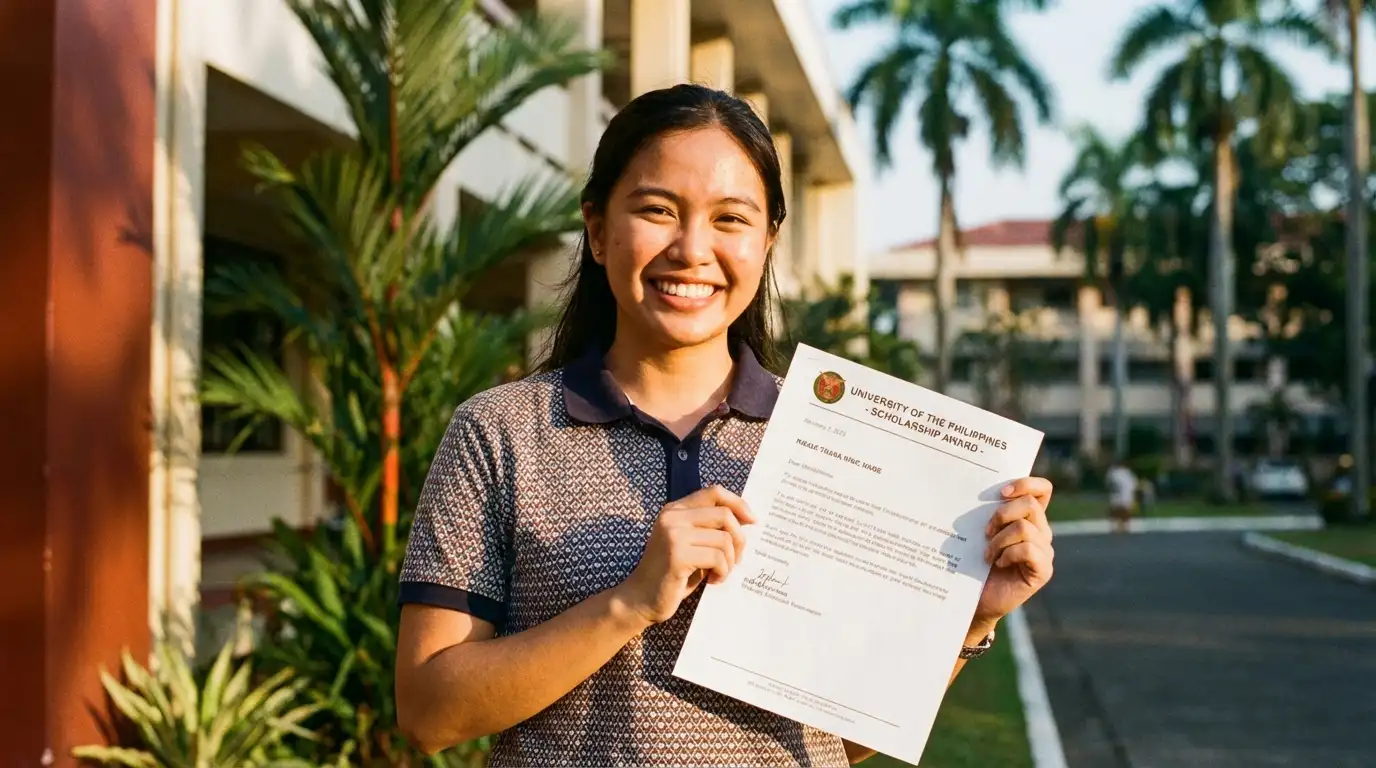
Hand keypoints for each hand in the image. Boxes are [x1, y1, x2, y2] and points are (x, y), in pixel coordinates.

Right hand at [614, 485, 756, 624]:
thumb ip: (710, 528)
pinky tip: (712, 580)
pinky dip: (722, 572)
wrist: (641, 599)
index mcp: (675, 510)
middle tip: (736, 560)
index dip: (739, 503)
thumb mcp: (691, 544)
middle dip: (739, 540)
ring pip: (724, 539)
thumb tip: (747, 520)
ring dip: (730, 561)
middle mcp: (672, 517)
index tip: (752, 521)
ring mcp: (673, 534)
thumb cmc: (672, 574)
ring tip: (720, 573)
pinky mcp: (677, 555)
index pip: (715, 492)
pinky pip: (717, 558)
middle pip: (725, 515)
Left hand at [971, 477, 1054, 632]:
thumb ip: (987, 512)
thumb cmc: (974, 562)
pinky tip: (997, 564)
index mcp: (1029, 518)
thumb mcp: (979, 532)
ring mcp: (1045, 551)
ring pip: (1024, 527)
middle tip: (985, 532)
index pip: (1042, 489)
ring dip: (999, 540)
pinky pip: (1028, 549)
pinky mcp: (1044, 569)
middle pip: (1030, 504)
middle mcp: (1041, 531)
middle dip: (1002, 514)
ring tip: (988, 554)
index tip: (1000, 493)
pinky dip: (1008, 554)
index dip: (1025, 484)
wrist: (975, 598)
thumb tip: (972, 488)